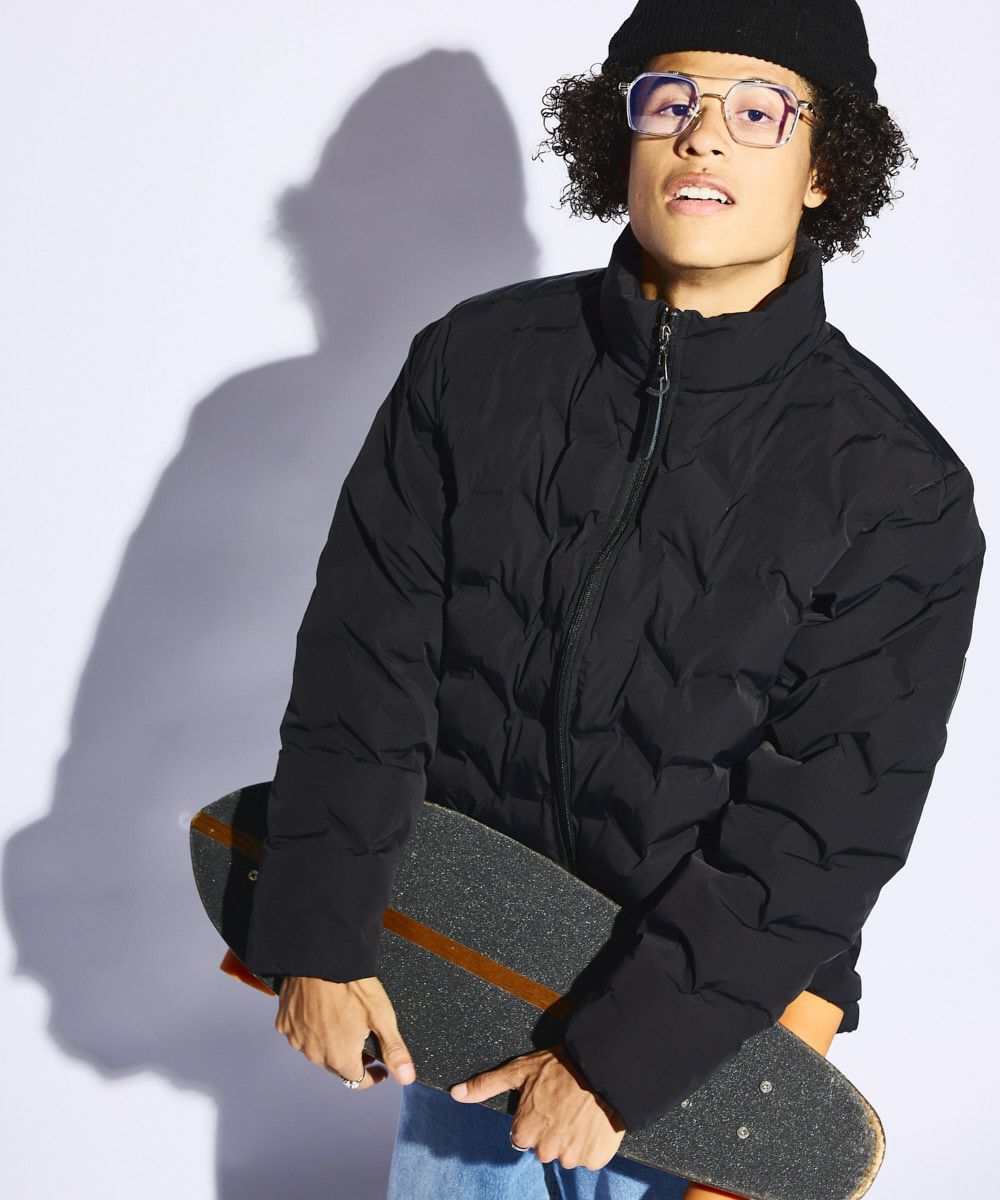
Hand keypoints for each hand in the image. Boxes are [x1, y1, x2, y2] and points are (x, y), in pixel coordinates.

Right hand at [275, 975, 416, 1089]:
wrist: (321, 956)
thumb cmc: (352, 984)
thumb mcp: (382, 1016)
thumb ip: (394, 1050)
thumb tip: (406, 1077)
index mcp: (340, 1058)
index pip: (358, 1080)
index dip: (372, 1075)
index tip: (379, 1067)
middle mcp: (315, 1054)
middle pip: (337, 1066)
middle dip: (352, 1058)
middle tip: (363, 1039)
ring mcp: (297, 1039)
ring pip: (317, 1049)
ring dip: (329, 1043)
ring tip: (343, 1021)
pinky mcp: (284, 1022)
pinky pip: (299, 1032)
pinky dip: (309, 1027)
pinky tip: (320, 1011)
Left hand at [449, 1045, 626, 1170]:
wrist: (603, 1066)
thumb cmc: (559, 1067)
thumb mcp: (518, 1070)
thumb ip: (485, 1085)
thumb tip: (455, 1093)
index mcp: (524, 1133)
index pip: (523, 1136)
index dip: (534, 1118)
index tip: (545, 1103)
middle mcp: (546, 1151)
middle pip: (545, 1148)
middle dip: (552, 1131)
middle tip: (563, 1105)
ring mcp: (572, 1157)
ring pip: (567, 1154)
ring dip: (572, 1138)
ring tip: (580, 1111)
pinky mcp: (595, 1159)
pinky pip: (590, 1158)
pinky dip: (592, 1143)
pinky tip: (594, 1121)